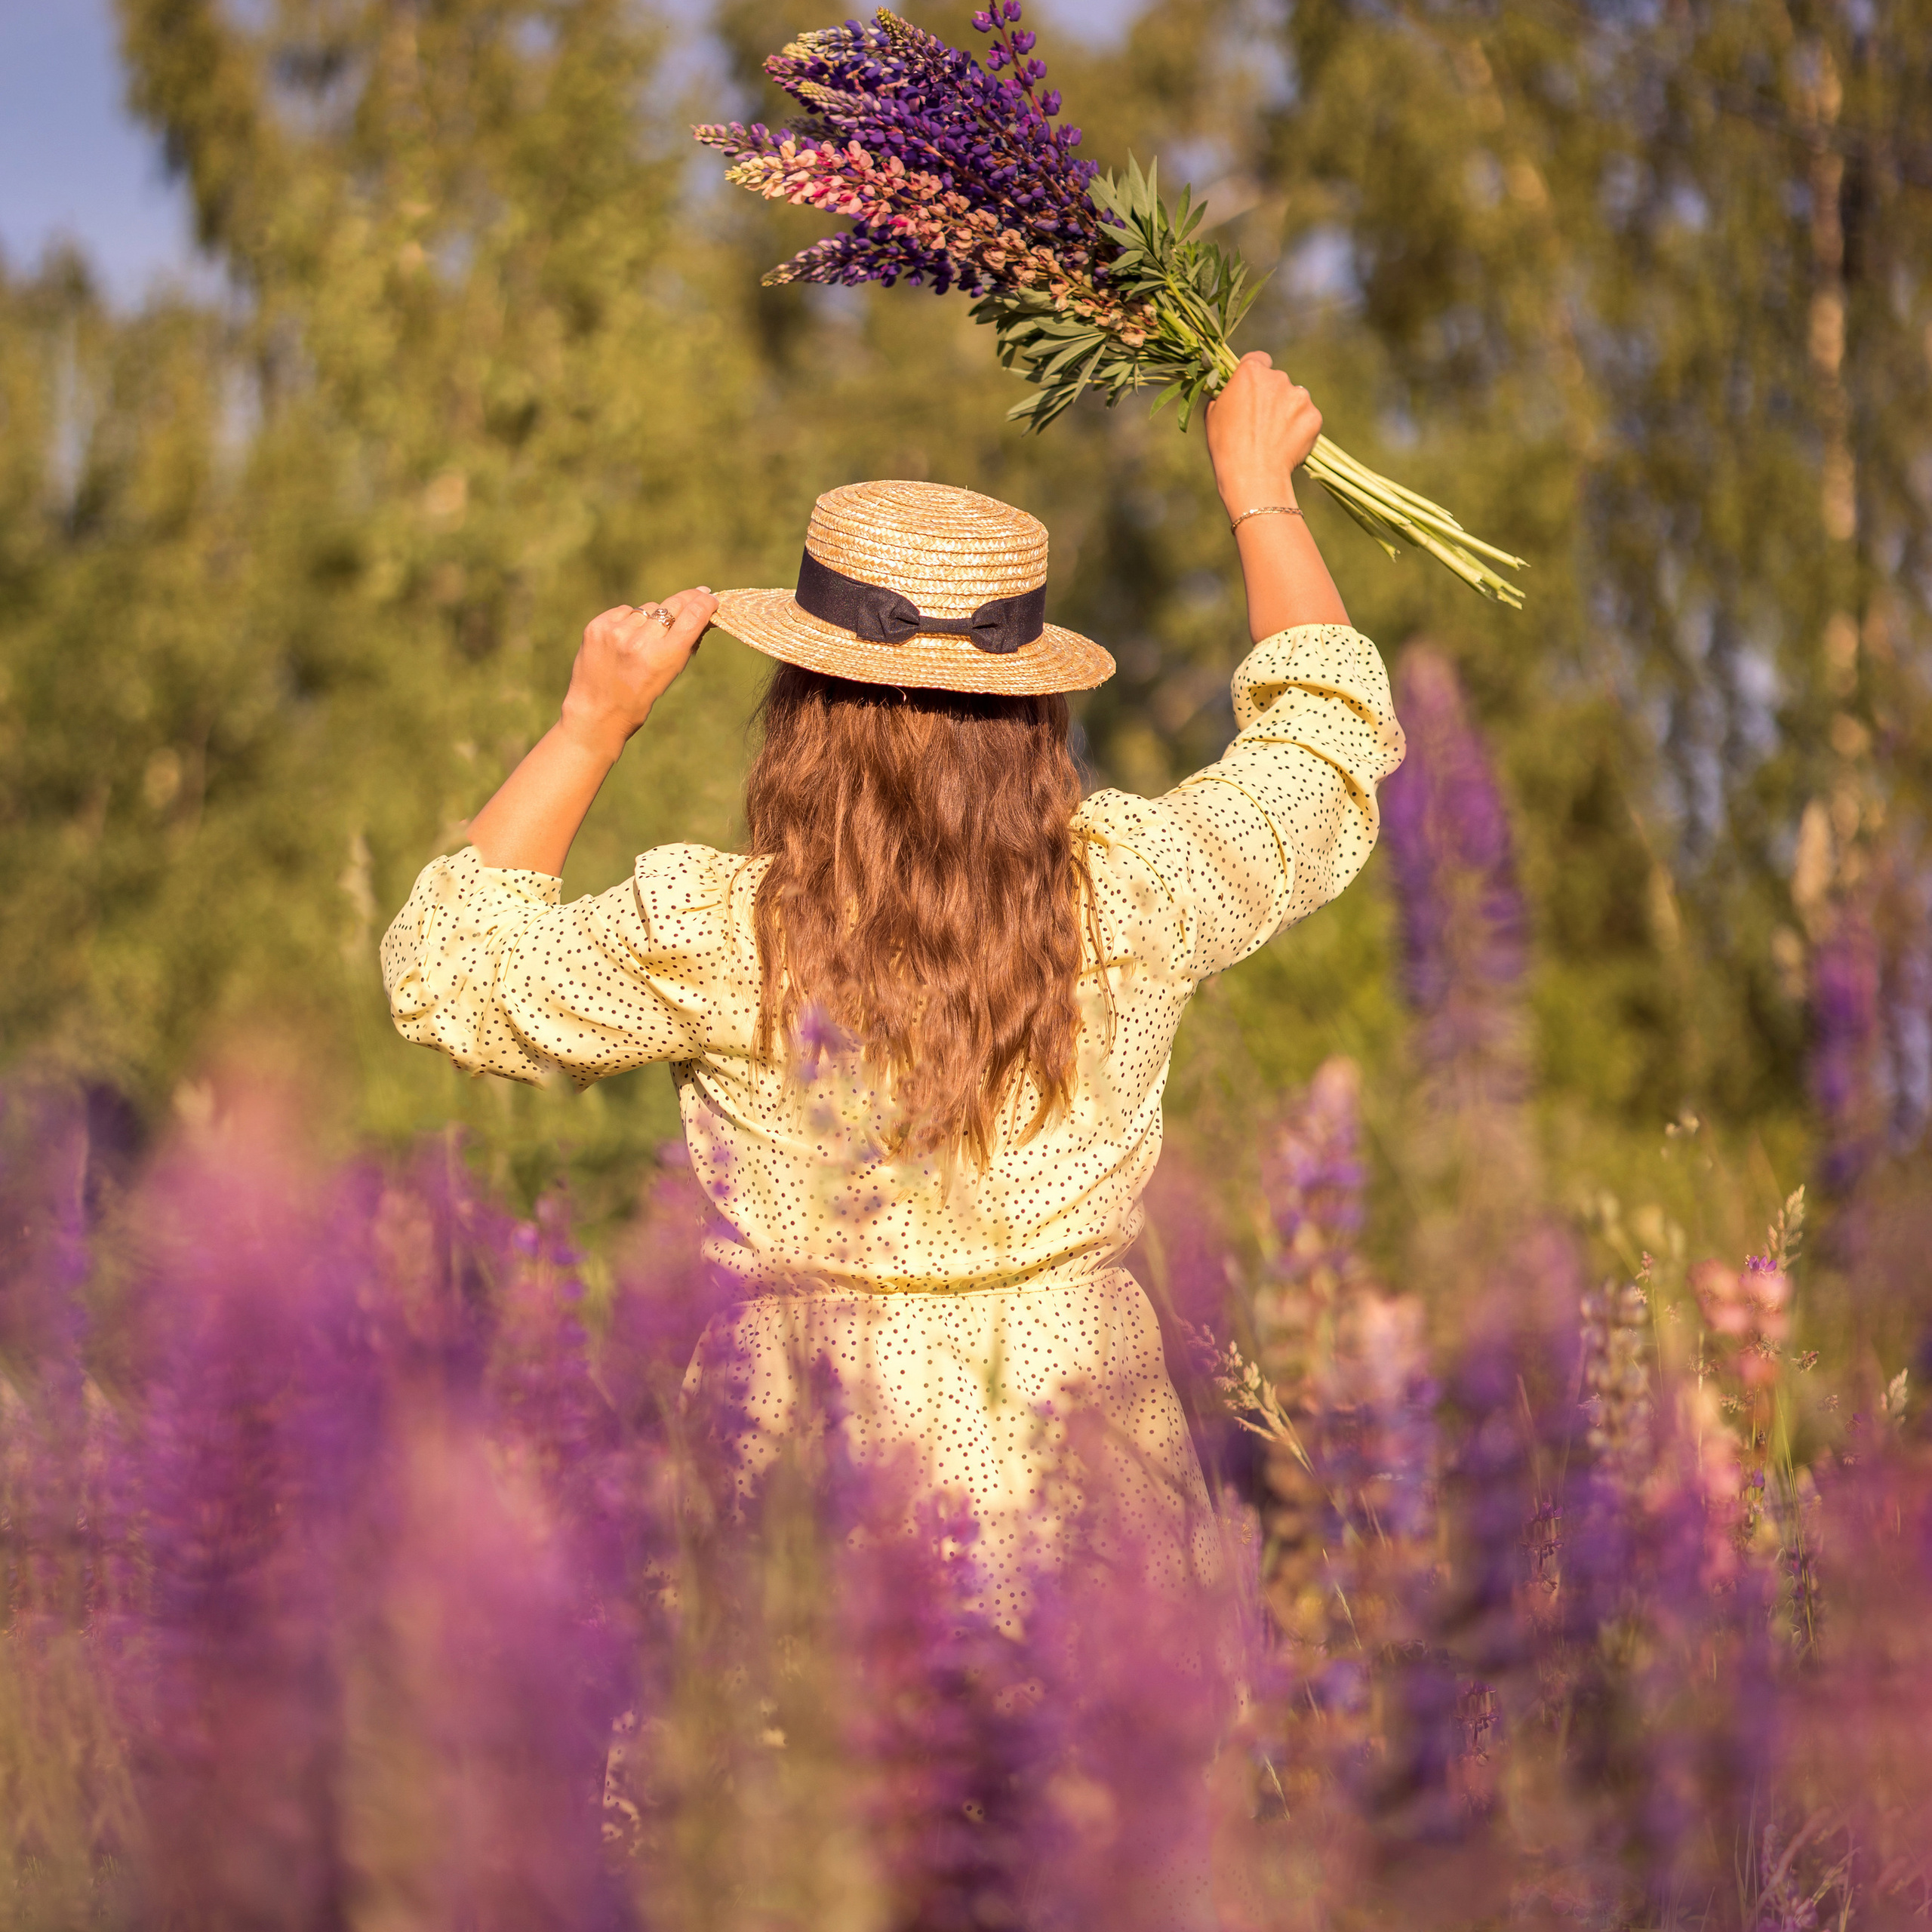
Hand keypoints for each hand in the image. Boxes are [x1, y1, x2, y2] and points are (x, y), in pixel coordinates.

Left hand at [558, 587, 716, 763]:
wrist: (596, 713)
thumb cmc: (638, 699)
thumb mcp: (668, 676)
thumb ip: (683, 646)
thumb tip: (699, 616)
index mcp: (663, 657)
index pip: (692, 617)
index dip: (705, 603)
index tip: (710, 597)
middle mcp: (640, 641)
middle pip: (672, 606)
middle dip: (687, 600)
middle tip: (697, 594)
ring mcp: (616, 632)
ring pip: (648, 609)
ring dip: (653, 618)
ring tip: (644, 639)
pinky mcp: (598, 626)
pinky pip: (625, 611)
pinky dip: (629, 620)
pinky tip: (624, 638)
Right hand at [1204, 352, 1322, 514]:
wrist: (1252, 476)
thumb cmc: (1226, 446)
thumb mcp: (1212, 415)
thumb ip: (1225, 394)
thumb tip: (1229, 391)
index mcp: (1251, 372)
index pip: (1258, 360)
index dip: (1255, 375)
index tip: (1252, 391)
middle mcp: (1278, 378)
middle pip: (1278, 381)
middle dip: (1272, 396)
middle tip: (1261, 422)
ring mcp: (1299, 396)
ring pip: (1295, 398)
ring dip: (1287, 411)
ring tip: (1274, 437)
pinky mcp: (1314, 416)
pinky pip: (1307, 418)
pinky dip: (1300, 429)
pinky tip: (1286, 445)